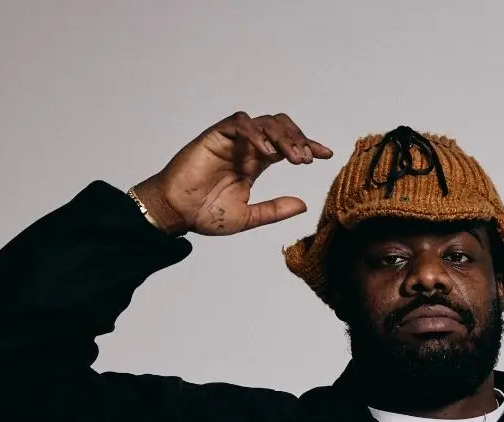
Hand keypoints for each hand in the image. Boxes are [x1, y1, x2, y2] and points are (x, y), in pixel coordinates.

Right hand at [129, 111, 333, 236]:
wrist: (176, 214)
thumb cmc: (205, 214)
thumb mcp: (249, 217)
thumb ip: (275, 210)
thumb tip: (303, 205)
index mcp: (255, 163)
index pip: (287, 146)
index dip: (308, 146)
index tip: (327, 155)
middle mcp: (246, 148)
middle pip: (281, 127)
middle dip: (299, 139)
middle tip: (308, 159)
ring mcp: (231, 140)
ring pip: (265, 122)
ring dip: (284, 136)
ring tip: (294, 157)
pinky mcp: (215, 136)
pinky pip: (239, 123)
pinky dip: (256, 132)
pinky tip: (267, 151)